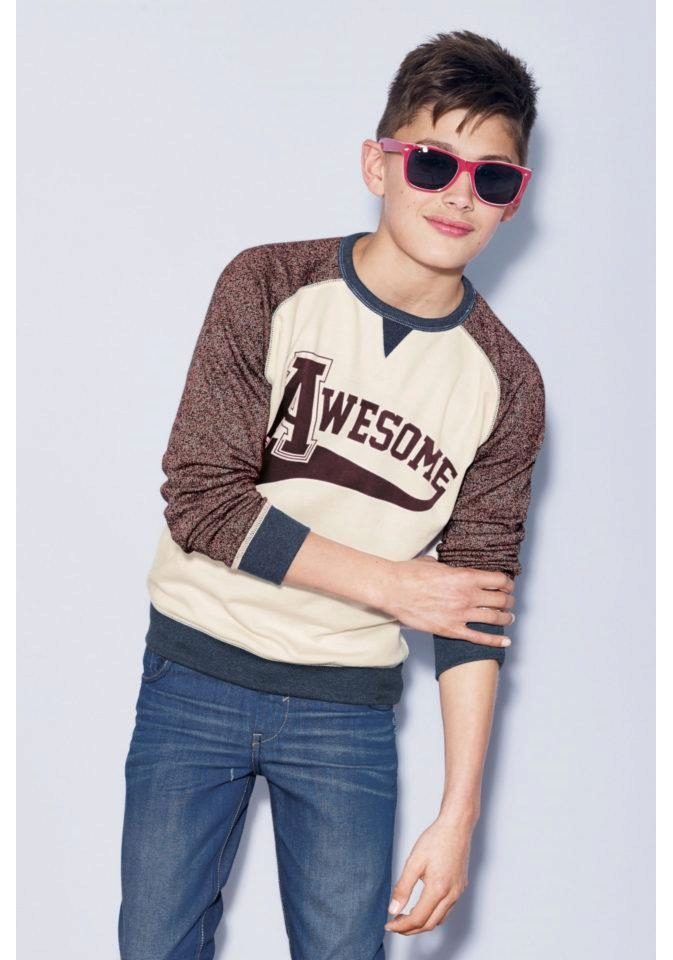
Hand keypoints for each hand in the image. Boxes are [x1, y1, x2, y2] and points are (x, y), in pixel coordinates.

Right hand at [384, 557, 514, 646]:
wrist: (392, 590)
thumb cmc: (409, 574)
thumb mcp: (435, 563)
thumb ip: (451, 569)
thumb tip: (455, 570)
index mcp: (465, 576)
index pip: (498, 580)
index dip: (507, 583)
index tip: (508, 585)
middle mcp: (467, 595)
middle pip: (500, 599)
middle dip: (509, 601)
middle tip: (510, 602)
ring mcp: (460, 614)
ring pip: (494, 618)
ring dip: (506, 618)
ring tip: (509, 619)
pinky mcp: (451, 630)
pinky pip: (479, 637)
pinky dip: (495, 641)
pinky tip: (505, 642)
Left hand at [384, 815, 473, 935]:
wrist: (456, 826)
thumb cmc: (436, 839)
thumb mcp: (414, 862)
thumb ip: (402, 887)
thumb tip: (393, 909)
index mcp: (438, 889)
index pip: (417, 919)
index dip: (401, 926)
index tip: (389, 924)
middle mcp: (451, 895)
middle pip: (429, 924)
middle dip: (410, 929)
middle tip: (395, 925)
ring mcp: (458, 892)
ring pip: (439, 920)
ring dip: (422, 924)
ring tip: (405, 918)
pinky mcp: (460, 887)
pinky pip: (447, 910)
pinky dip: (433, 915)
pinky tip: (422, 907)